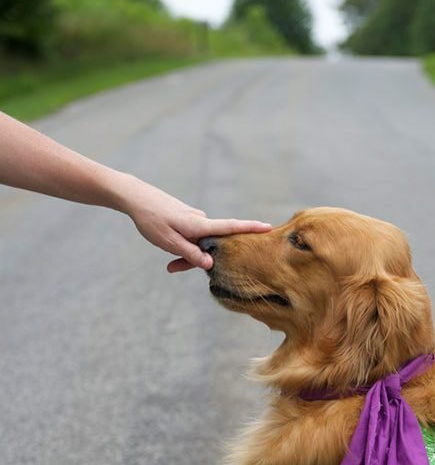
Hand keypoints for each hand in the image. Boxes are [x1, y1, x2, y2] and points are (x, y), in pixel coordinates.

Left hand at [117, 175, 270, 271]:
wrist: (135, 197)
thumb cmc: (151, 220)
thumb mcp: (169, 242)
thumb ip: (190, 254)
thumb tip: (210, 265)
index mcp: (199, 225)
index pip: (230, 227)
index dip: (250, 228)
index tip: (268, 227)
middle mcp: (200, 220)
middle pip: (212, 243)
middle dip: (200, 258)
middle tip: (174, 266)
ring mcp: (194, 218)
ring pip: (199, 242)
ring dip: (187, 254)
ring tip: (167, 262)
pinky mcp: (186, 219)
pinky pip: (191, 237)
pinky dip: (183, 246)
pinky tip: (166, 244)